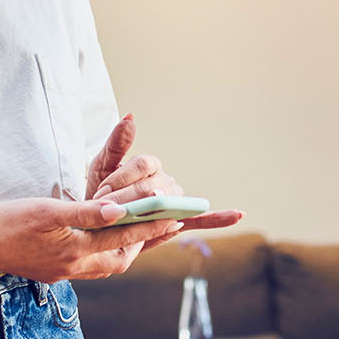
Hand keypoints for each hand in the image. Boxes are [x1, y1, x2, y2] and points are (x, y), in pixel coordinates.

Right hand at [0, 197, 185, 281]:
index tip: (175, 216)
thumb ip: (85, 212)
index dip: (151, 225)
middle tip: (163, 224)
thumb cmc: (7, 222)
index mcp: (74, 251)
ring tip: (141, 231)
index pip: (122, 237)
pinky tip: (106, 242)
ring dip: (125, 248)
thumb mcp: (47, 211)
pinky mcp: (55, 274)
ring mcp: (64, 274)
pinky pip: (90, 266)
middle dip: (143, 242)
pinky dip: (105, 253)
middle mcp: (73, 268)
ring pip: (106, 265)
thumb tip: (119, 210)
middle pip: (120, 259)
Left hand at [85, 113, 243, 249]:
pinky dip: (219, 218)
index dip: (124, 177)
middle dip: (130, 198)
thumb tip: (130, 117)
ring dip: (160, 210)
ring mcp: (174, 201)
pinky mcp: (178, 221)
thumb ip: (117, 144)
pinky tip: (238, 215)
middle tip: (110, 209)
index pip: (144, 165)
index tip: (103, 192)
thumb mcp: (102, 166)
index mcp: (150, 165)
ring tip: (150, 212)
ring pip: (172, 203)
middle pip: (155, 186)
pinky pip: (201, 219)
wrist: (100, 221)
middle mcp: (166, 180)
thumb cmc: (102, 192)